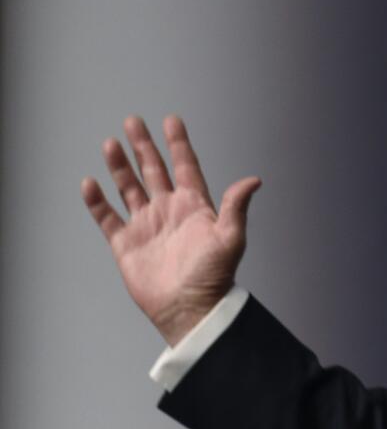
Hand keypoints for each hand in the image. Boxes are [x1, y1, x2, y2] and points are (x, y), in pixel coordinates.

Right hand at [82, 115, 260, 345]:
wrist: (189, 308)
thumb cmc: (214, 275)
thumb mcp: (230, 238)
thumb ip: (236, 207)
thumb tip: (254, 180)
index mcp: (194, 206)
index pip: (185, 167)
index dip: (178, 144)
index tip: (172, 120)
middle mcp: (169, 211)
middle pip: (153, 171)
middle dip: (143, 146)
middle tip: (133, 121)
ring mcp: (146, 225)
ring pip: (129, 188)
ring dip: (120, 167)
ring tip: (111, 143)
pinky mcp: (127, 244)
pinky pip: (107, 218)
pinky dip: (97, 201)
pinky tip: (90, 183)